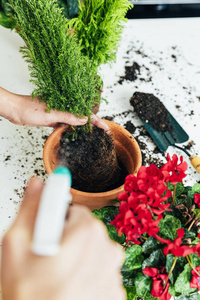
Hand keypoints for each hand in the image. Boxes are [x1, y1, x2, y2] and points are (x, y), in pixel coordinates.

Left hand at [0, 87, 109, 130]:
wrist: (14, 110)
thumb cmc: (29, 109)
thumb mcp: (50, 113)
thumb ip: (68, 117)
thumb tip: (85, 119)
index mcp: (66, 102)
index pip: (86, 112)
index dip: (97, 120)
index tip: (106, 128)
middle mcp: (64, 107)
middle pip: (83, 116)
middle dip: (94, 124)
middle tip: (104, 133)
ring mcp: (59, 113)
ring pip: (75, 121)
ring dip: (83, 128)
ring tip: (93, 135)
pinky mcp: (53, 118)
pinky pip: (65, 125)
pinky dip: (71, 130)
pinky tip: (75, 135)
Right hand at [1, 178, 124, 299]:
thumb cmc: (26, 296)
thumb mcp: (16, 245)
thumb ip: (31, 207)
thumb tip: (40, 184)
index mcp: (87, 232)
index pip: (73, 208)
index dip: (56, 220)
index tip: (49, 233)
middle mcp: (107, 250)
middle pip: (85, 230)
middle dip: (67, 239)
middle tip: (48, 261)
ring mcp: (112, 274)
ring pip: (93, 252)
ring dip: (77, 258)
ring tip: (58, 279)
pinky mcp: (114, 293)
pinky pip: (99, 272)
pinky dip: (86, 276)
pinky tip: (70, 291)